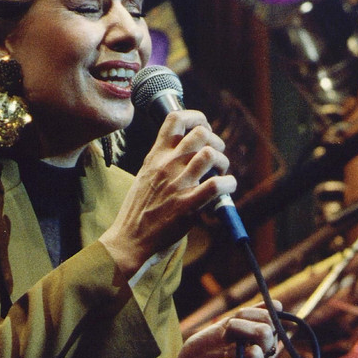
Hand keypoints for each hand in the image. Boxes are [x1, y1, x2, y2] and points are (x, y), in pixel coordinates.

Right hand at [100, 109, 235, 274]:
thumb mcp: (144, 176)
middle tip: (216, 156)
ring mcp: (177, 184)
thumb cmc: (137, 211)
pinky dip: (229, 184)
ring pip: (211, 154)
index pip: (175, 119)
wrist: (129, 240)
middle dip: (216, 141)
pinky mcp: (188, 205)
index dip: (196, 117)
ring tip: (220, 172)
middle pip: (200, 133)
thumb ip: (161, 161)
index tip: (203, 126)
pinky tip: (226, 187)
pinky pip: (217, 185)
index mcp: (155, 156)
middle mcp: (166, 166)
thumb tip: (184, 151)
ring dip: (223, 162)